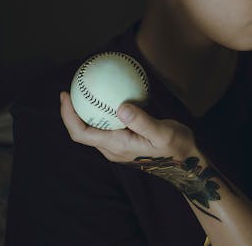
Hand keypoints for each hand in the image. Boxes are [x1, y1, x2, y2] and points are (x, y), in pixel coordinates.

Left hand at [59, 91, 196, 163]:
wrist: (186, 163)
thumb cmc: (176, 147)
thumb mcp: (163, 133)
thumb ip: (142, 121)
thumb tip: (121, 106)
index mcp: (117, 145)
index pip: (82, 133)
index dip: (68, 116)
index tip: (65, 96)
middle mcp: (113, 148)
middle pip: (82, 131)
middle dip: (72, 112)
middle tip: (72, 88)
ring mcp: (118, 147)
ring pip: (94, 130)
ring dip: (86, 112)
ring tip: (87, 90)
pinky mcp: (126, 142)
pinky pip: (107, 126)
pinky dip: (103, 111)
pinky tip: (112, 96)